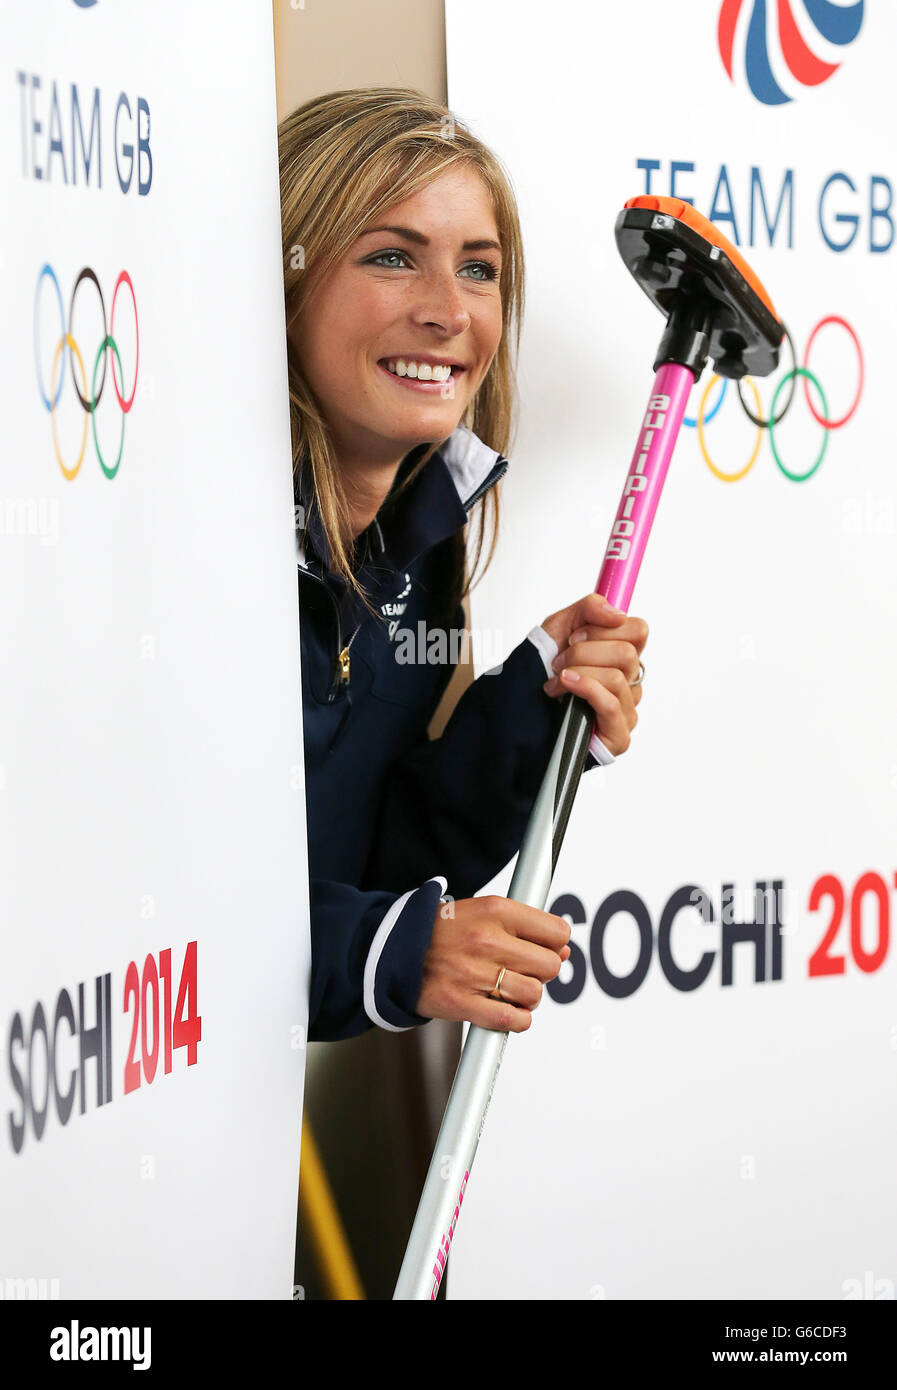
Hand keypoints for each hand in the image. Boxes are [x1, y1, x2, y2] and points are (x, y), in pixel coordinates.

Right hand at [416, 895, 571, 1032]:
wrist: (394, 950)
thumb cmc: (442, 932)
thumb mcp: (483, 913)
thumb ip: (525, 927)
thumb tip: (564, 950)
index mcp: (495, 910)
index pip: (556, 932)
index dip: (555, 944)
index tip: (543, 949)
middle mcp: (487, 940)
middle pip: (550, 965)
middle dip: (541, 972)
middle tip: (522, 970)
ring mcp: (474, 972)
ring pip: (533, 994)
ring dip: (528, 997)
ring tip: (510, 990)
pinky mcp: (462, 1003)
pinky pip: (512, 1019)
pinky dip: (517, 1020)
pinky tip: (507, 1010)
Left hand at [540, 591, 648, 756]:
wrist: (518, 710)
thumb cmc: (541, 673)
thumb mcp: (559, 629)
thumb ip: (589, 609)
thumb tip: (617, 614)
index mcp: (621, 656)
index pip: (638, 630)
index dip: (604, 628)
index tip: (574, 636)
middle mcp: (629, 682)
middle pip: (627, 654)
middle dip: (583, 652)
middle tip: (558, 661)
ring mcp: (626, 710)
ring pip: (616, 677)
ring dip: (577, 672)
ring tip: (555, 680)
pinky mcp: (618, 735)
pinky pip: (611, 704)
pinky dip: (585, 688)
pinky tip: (564, 686)